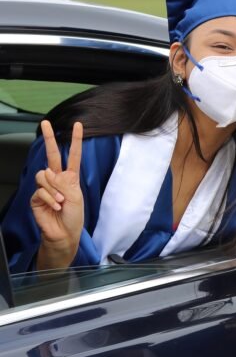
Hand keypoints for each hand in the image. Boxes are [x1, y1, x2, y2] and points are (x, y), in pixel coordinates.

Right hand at [30, 120, 84, 265]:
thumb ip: (64, 183)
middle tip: (45, 123)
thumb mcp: (76, 197)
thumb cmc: (73, 217)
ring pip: (44, 175)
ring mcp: (45, 187)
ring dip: (54, 189)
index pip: (73, 155)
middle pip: (51, 155)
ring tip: (61, 201)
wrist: (64, 233)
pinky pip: (40, 190)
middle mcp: (57, 179)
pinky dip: (50, 198)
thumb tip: (49, 173)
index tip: (77, 125)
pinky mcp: (36, 197)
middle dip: (49, 138)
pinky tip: (55, 206)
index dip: (75, 140)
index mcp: (70, 177)